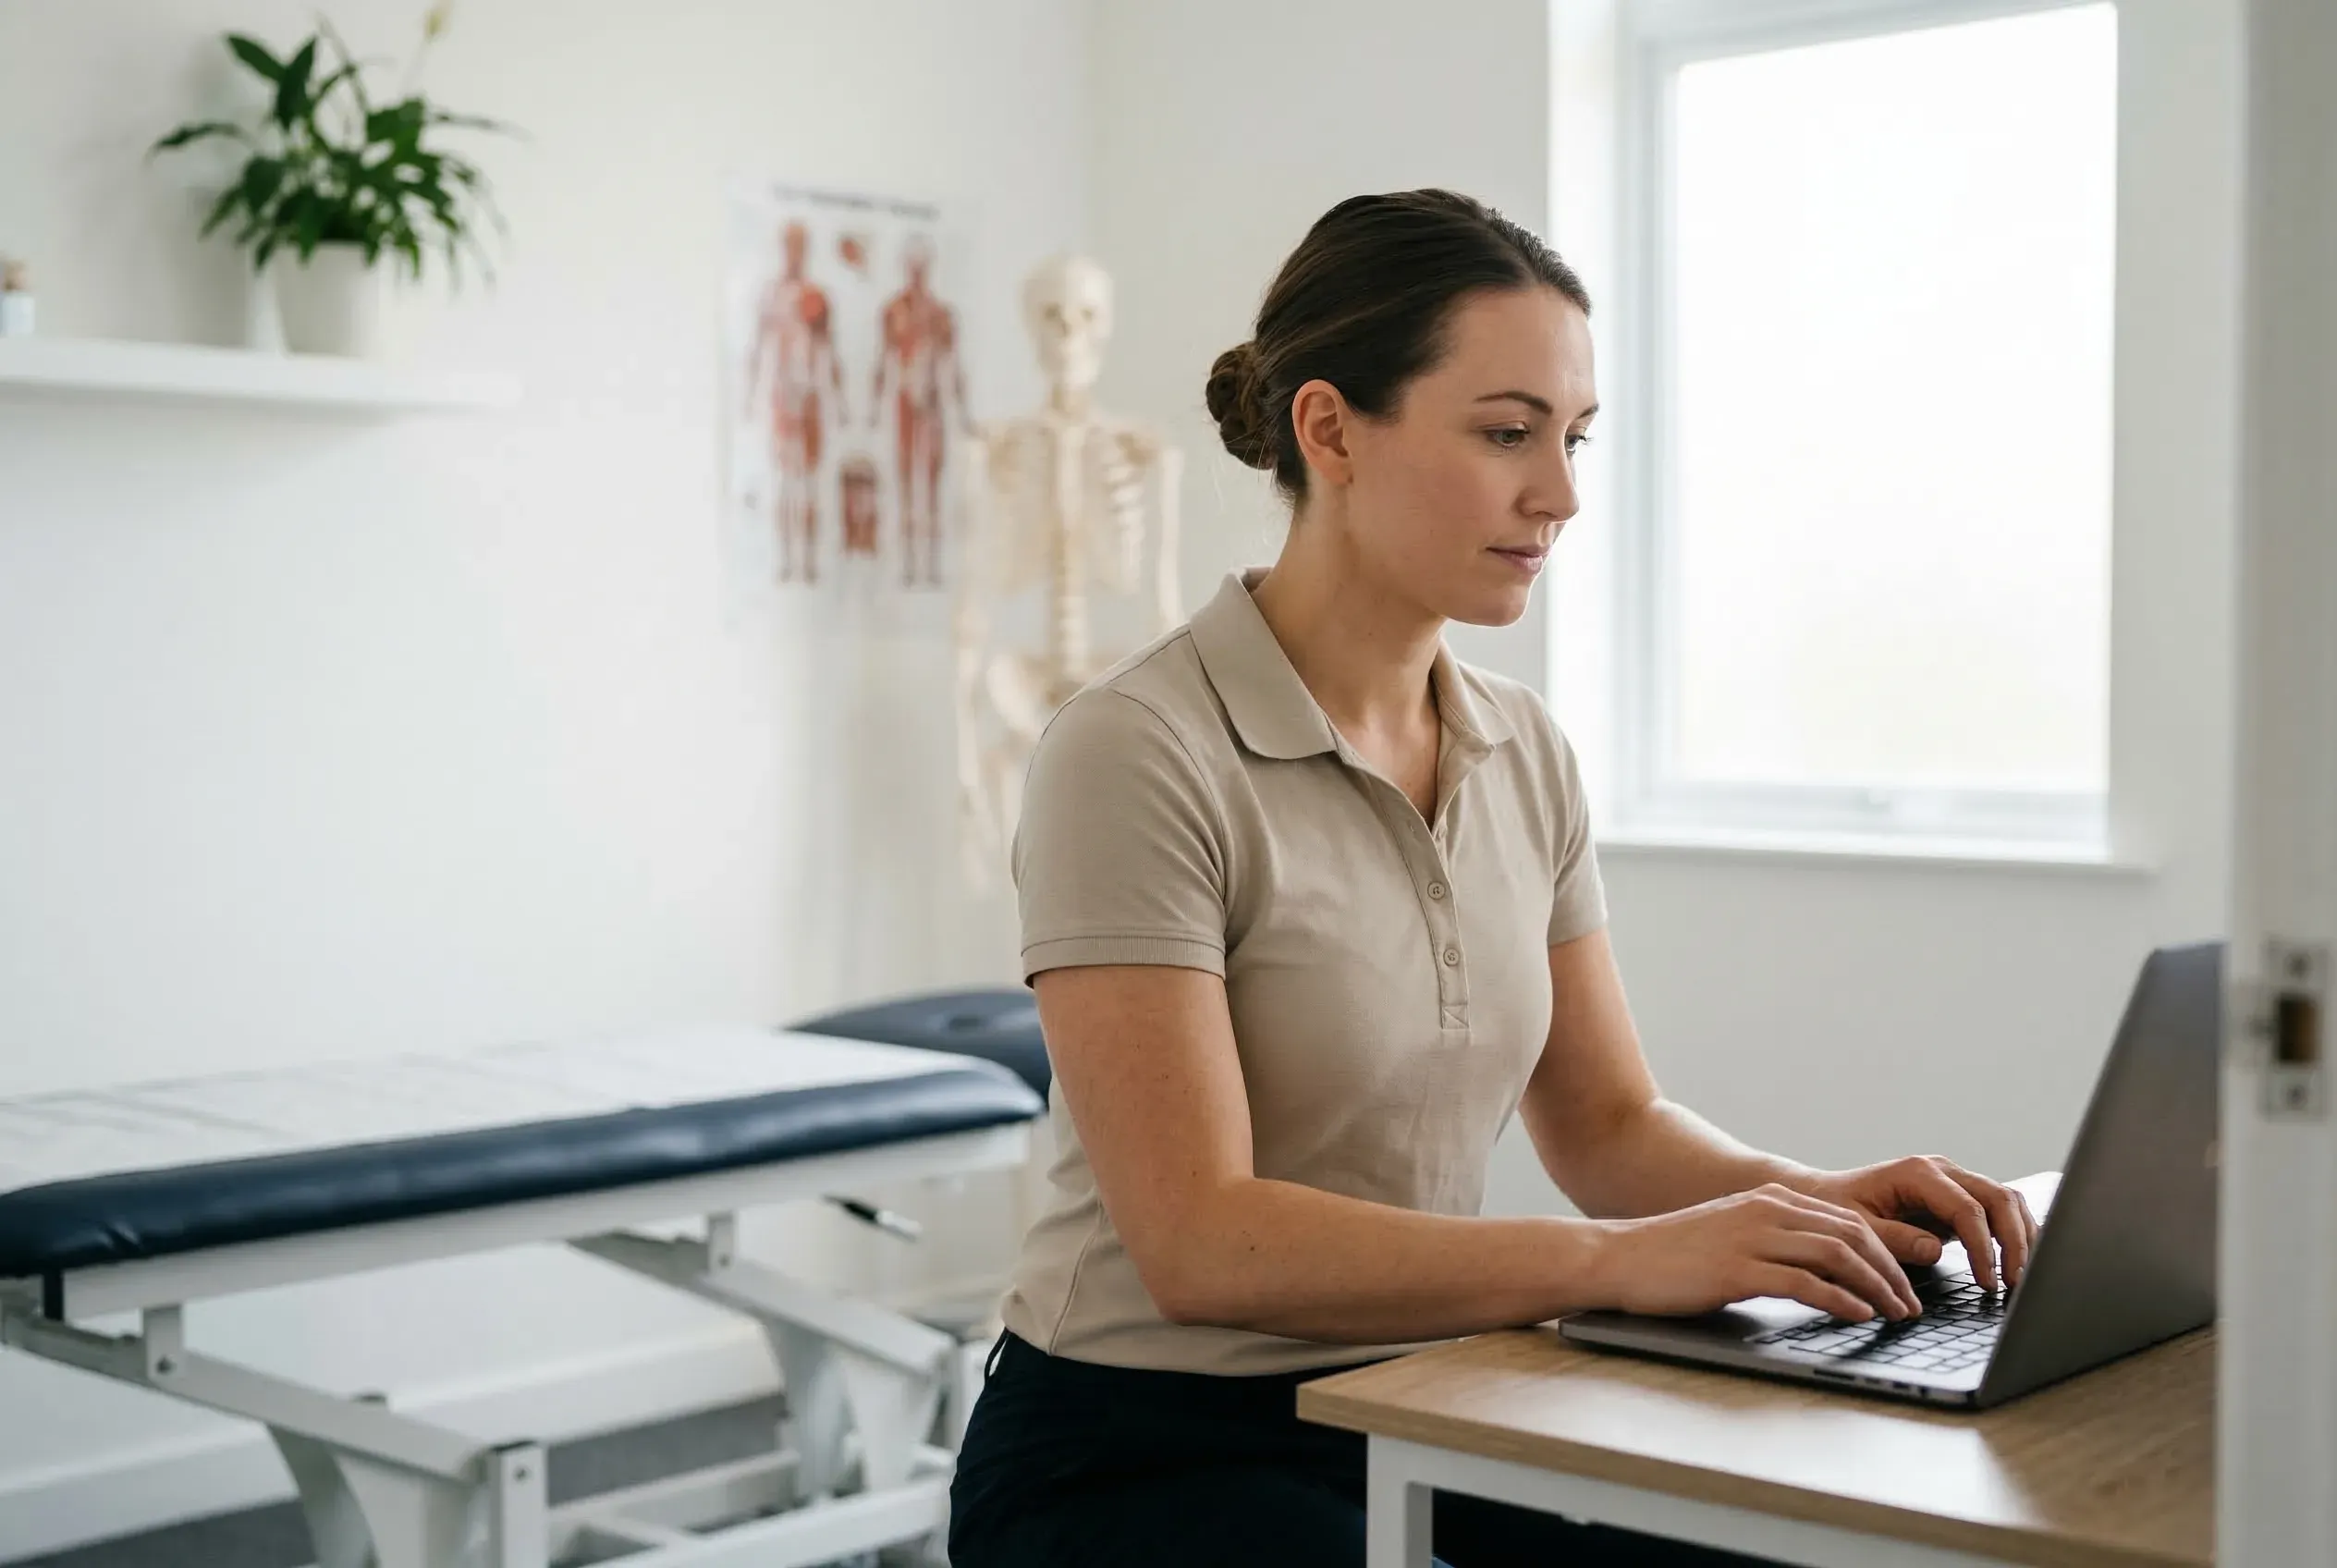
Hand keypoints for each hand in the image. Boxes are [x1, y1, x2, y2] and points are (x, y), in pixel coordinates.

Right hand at [1591, 1183, 1923, 1322]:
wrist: (1617, 1257)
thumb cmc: (1671, 1256)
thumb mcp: (1731, 1236)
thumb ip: (1774, 1244)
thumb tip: (1820, 1274)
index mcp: (1769, 1200)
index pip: (1847, 1220)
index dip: (1885, 1252)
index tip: (1903, 1283)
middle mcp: (1766, 1211)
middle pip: (1852, 1234)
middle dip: (1891, 1271)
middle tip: (1910, 1304)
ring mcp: (1751, 1237)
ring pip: (1837, 1255)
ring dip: (1875, 1287)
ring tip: (1895, 1314)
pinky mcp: (1736, 1269)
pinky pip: (1804, 1282)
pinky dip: (1839, 1300)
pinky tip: (1857, 1317)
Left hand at [1786, 1157, 2039, 1291]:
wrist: (1825, 1195)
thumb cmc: (1836, 1210)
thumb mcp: (1856, 1228)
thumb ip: (1894, 1239)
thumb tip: (1936, 1250)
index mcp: (1917, 1174)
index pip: (1968, 1209)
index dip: (1983, 1247)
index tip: (1987, 1281)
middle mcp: (1942, 1171)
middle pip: (1999, 1199)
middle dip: (2014, 1242)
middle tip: (2016, 1283)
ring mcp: (1954, 1182)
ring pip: (2007, 1201)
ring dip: (2021, 1237)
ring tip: (2022, 1277)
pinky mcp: (1958, 1198)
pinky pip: (1998, 1211)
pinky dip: (2014, 1234)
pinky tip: (2018, 1262)